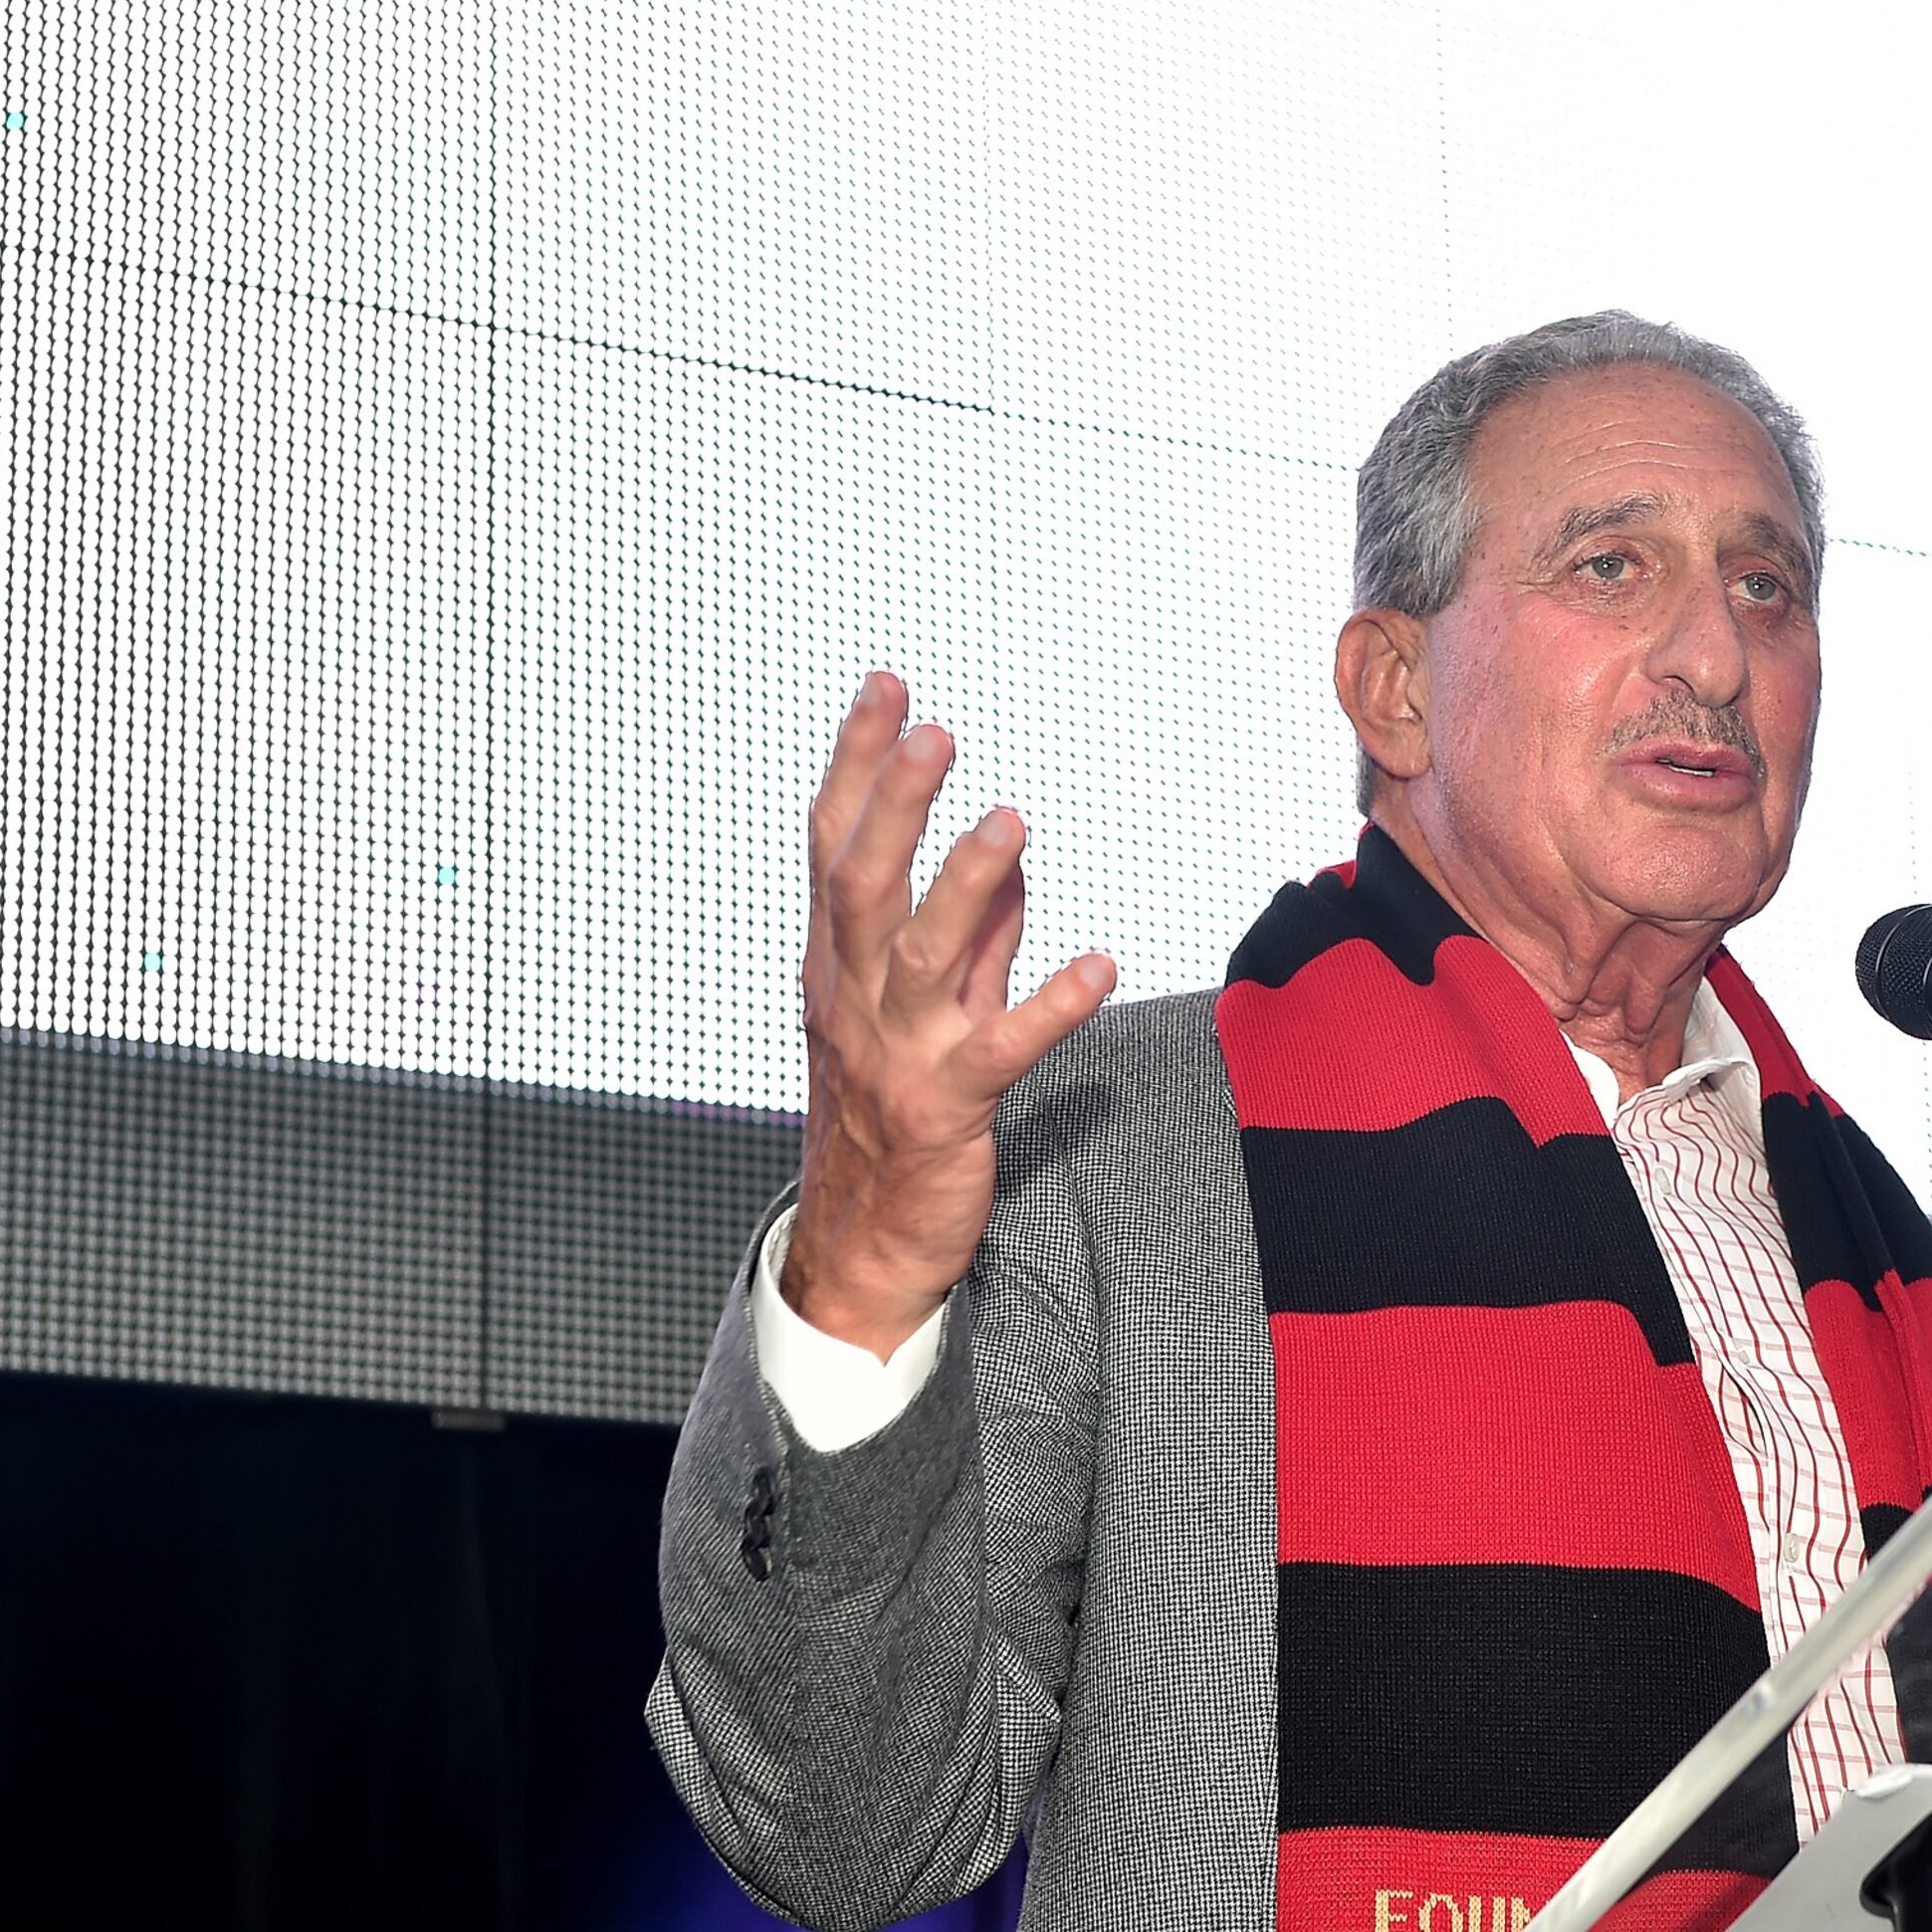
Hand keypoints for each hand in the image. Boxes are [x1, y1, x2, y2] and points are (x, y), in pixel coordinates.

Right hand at [786, 674, 1114, 1358]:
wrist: (863, 1246)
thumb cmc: (890, 1115)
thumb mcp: (923, 1008)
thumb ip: (970, 936)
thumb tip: (1014, 863)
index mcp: (838, 965)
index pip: (834, 845)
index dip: (856, 764)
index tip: (887, 686)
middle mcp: (856, 999)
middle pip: (862, 885)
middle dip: (894, 803)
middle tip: (933, 730)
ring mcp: (898, 1054)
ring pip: (923, 955)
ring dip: (968, 884)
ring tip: (1012, 821)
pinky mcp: (949, 1109)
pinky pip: (1002, 1049)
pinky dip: (1050, 1003)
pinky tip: (1097, 966)